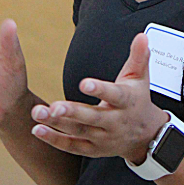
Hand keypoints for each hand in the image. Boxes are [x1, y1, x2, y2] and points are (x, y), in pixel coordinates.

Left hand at [30, 33, 168, 162]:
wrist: (145, 135)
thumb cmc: (138, 99)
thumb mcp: (140, 76)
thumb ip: (139, 55)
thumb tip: (141, 36)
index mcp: (127, 101)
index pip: (114, 95)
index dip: (100, 90)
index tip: (84, 83)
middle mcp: (115, 121)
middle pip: (92, 117)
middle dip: (72, 112)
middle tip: (54, 106)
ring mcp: (103, 137)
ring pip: (79, 131)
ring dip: (57, 123)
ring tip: (38, 113)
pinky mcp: (92, 148)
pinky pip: (72, 146)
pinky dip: (54, 139)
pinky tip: (38, 129)